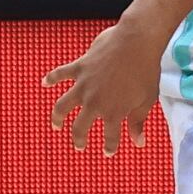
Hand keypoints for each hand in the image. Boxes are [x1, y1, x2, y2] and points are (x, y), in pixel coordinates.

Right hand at [43, 19, 166, 153]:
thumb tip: (139, 143)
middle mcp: (95, 102)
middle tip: (79, 145)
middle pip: (80, 128)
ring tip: (56, 124)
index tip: (108, 152)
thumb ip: (138, 121)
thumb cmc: (146, 70)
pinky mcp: (79, 67)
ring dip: (57, 117)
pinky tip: (45, 83)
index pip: (110, 138)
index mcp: (114, 112)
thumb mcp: (147, 99)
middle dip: (78, 140)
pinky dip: (51, 78)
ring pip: (63, 106)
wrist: (137, 41)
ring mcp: (84, 85)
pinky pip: (60, 73)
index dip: (109, 147)